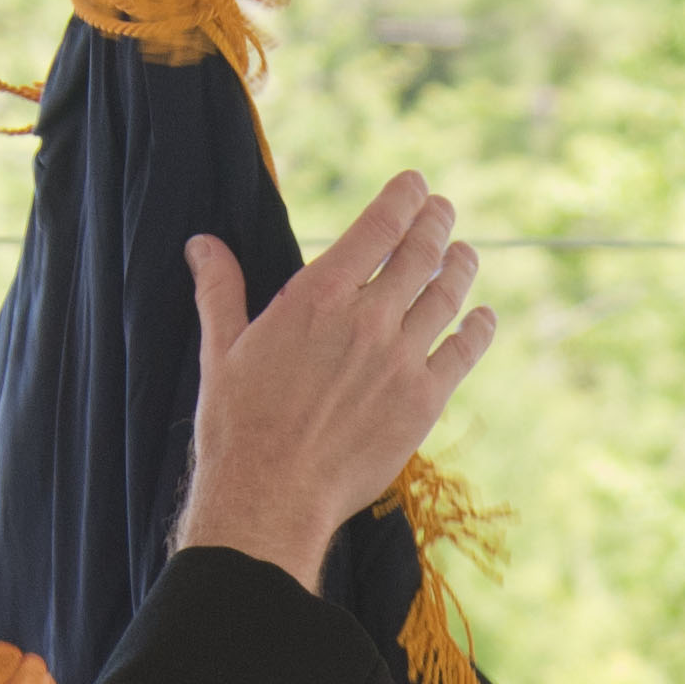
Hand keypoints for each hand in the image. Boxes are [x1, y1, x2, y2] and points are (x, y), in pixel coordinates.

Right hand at [174, 173, 496, 588]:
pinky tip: (483, 318)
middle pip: (420, 253)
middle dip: (436, 224)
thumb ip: (220, 290)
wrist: (272, 497)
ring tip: (466, 255)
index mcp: (319, 296)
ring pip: (446, 297)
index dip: (405, 197)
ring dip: (460, 268)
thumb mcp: (222, 350)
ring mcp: (401, 360)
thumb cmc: (239, 426)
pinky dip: (477, 330)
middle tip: (443, 211)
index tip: (416, 186)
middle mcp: (367, 319)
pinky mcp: (422, 403)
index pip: (378, 225)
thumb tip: (201, 245)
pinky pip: (462, 353)